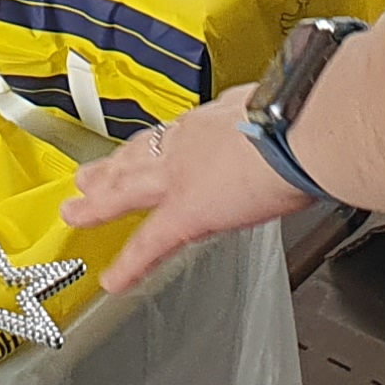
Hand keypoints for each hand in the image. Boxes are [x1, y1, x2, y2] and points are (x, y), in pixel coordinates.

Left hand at [60, 86, 318, 292]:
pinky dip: (130, 265)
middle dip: (114, 166)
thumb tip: (300, 113)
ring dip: (100, 201)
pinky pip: (148, 244)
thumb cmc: (306, 113)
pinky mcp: (184, 213)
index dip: (161, 142)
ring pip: (127, 189)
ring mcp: (179, 177)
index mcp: (219, 116)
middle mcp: (191, 141)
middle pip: (140, 154)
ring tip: (77, 211)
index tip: (152, 144)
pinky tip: (113, 281)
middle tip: (87, 175)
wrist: (301, 127)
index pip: (181, 132)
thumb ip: (282, 113)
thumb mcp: (286, 103)